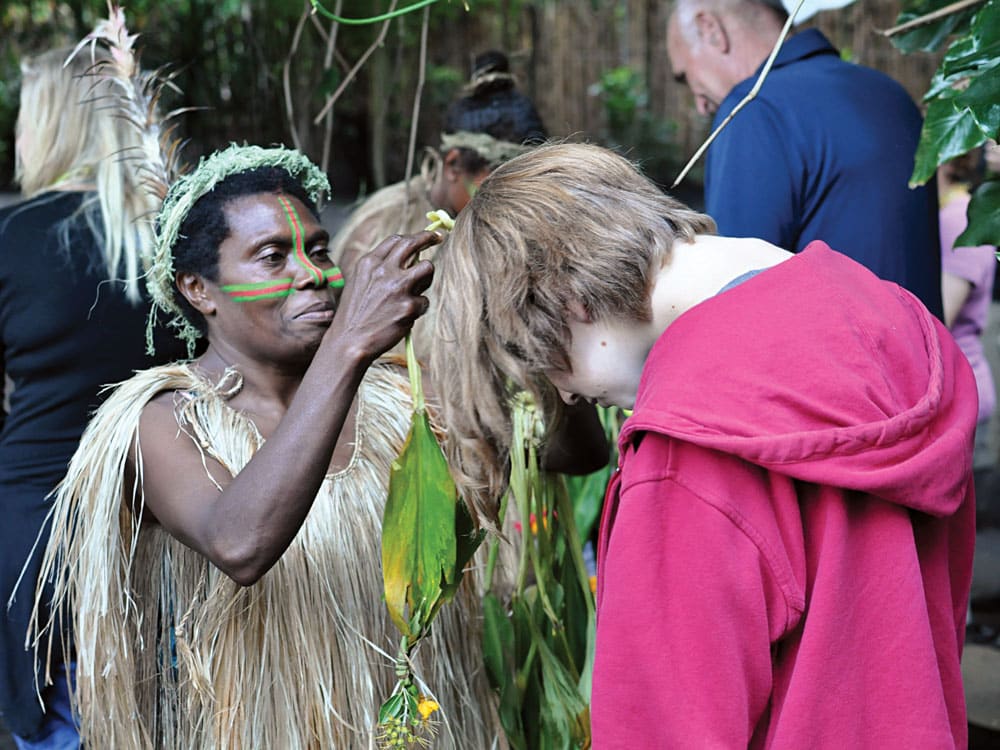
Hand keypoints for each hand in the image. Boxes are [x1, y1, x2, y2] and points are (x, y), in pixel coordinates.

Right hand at [324, 231, 438, 363]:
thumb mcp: (359, 283)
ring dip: (426, 278)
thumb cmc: (355, 315)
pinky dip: (418, 309)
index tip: (425, 237)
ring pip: (428, 268)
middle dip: (429, 237)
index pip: (396, 240)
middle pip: (413, 244)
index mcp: (369, 263)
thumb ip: (379, 269)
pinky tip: (403, 317)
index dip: (413, 237)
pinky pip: (424, 301)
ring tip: (415, 292)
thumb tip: (405, 260)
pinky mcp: (409, 306)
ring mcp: (398, 287)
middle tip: (439, 238)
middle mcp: (384, 270)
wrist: (349, 341)